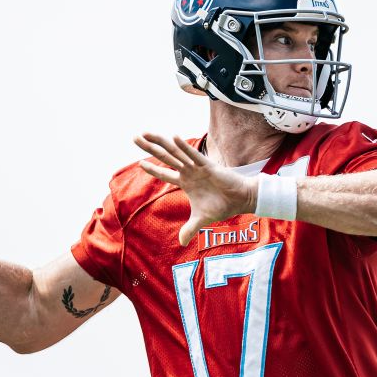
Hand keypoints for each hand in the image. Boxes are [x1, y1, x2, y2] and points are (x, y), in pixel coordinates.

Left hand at [133, 133, 255, 245]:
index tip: (139, 163)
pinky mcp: (208, 166)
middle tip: (135, 137)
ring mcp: (197, 167)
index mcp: (186, 182)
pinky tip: (174, 138)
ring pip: (175, 152)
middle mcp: (189, 171)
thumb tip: (181, 242)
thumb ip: (190, 229)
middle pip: (165, 157)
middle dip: (150, 148)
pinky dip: (184, 147)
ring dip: (161, 142)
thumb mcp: (201, 219)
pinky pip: (194, 155)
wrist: (241, 200)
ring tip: (146, 133)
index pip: (165, 173)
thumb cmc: (222, 205)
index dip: (152, 169)